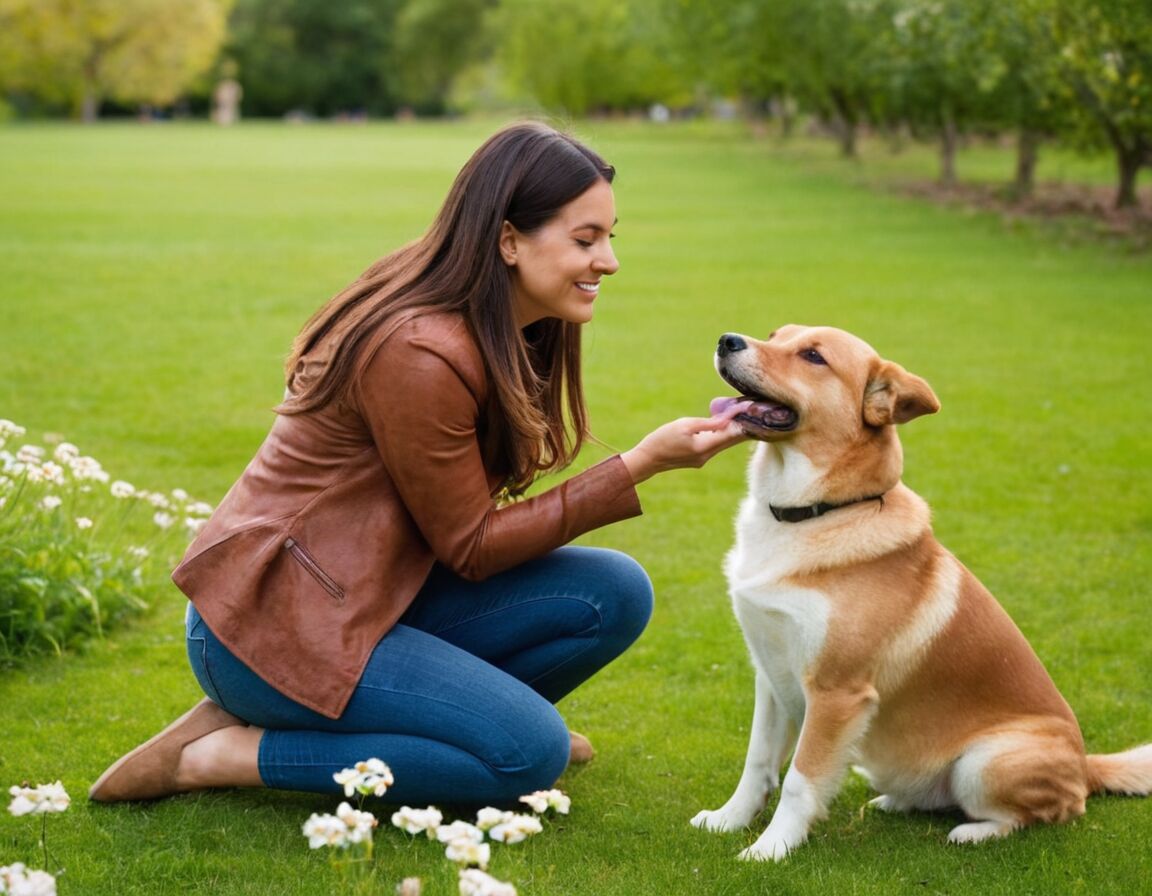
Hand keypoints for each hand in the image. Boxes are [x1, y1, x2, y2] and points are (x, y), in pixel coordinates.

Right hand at [620, 413, 748, 484]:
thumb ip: (708, 423)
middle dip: (743, 428)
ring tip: (744, 419)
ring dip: (733, 432)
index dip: (743, 422)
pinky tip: (726, 428)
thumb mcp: (684, 425)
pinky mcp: (698, 459)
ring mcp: (702, 459)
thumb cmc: (662, 439)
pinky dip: (722, 436)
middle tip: (756, 415)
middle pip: (731, 441)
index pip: (730, 434)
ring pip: (724, 443)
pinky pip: (715, 445)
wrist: (648, 459)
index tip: (752, 410)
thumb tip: (727, 420)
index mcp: (704, 447)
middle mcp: (707, 456)